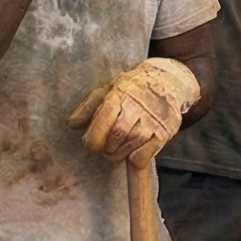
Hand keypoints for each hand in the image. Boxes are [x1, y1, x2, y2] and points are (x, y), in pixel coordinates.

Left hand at [67, 57, 200, 165]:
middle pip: (117, 136)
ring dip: (119, 153)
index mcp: (121, 94)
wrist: (169, 81)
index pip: (105, 119)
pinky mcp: (165, 132)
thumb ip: (88, 107)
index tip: (91, 143)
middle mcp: (139, 106)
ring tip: (117, 148)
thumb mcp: (107, 90)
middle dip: (106, 147)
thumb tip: (71, 124)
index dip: (94, 138)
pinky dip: (135, 158)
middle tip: (105, 146)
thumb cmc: (132, 88)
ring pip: (131, 146)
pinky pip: (146, 155)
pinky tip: (132, 152)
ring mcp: (154, 119)